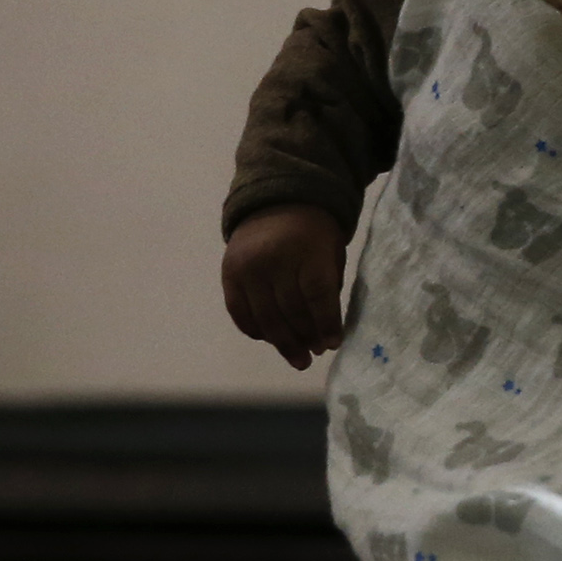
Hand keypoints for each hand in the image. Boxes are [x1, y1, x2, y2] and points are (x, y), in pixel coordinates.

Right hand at [222, 204, 346, 367]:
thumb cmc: (313, 233)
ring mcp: (247, 268)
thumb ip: (328, 288)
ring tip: (297, 358)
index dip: (326, 323)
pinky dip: (256, 331)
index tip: (333, 344)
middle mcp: (273, 259)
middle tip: (314, 355)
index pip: (317, 294)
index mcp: (307, 249)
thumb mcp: (330, 252)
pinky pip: (240, 312)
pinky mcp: (228, 274)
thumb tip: (324, 334)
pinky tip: (270, 340)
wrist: (276, 202)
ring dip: (282, 342)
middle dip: (304, 337)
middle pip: (289, 310)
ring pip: (264, 317)